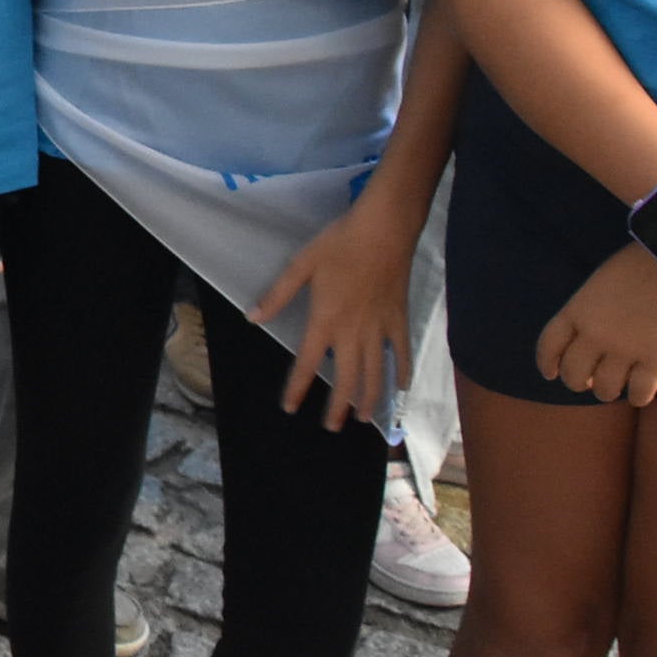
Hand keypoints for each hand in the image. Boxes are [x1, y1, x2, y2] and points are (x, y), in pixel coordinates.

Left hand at [252, 193, 419, 428]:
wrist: (384, 229)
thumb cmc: (339, 243)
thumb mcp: (300, 265)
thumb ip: (278, 295)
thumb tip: (253, 318)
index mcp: (325, 320)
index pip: (307, 363)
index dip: (297, 387)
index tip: (291, 407)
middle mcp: (353, 332)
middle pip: (346, 378)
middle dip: (338, 406)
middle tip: (332, 427)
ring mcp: (380, 327)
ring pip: (375, 373)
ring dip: (369, 398)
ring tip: (363, 418)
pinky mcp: (400, 318)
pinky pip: (402, 352)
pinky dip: (403, 372)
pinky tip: (402, 388)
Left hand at [537, 242, 656, 405]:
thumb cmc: (639, 264)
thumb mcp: (599, 282)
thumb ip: (587, 310)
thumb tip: (585, 337)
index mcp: (576, 310)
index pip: (548, 346)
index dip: (547, 364)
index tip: (552, 374)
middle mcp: (595, 334)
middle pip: (573, 375)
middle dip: (579, 382)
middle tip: (590, 381)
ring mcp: (625, 349)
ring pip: (604, 391)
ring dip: (607, 392)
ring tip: (615, 386)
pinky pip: (639, 393)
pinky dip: (637, 398)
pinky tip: (639, 394)